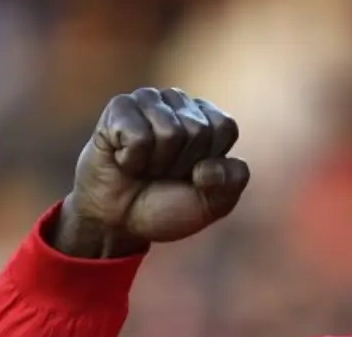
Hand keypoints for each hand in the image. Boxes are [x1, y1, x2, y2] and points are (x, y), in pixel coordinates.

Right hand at [58, 87, 249, 256]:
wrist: (120, 220)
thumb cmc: (167, 206)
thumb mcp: (212, 203)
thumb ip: (232, 181)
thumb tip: (209, 166)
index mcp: (207, 118)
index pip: (224, 128)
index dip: (209, 162)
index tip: (192, 176)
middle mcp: (179, 102)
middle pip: (198, 130)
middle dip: (180, 164)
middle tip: (162, 173)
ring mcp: (148, 100)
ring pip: (169, 132)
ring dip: (155, 163)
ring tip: (144, 167)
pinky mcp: (119, 107)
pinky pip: (138, 136)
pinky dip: (132, 160)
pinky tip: (123, 160)